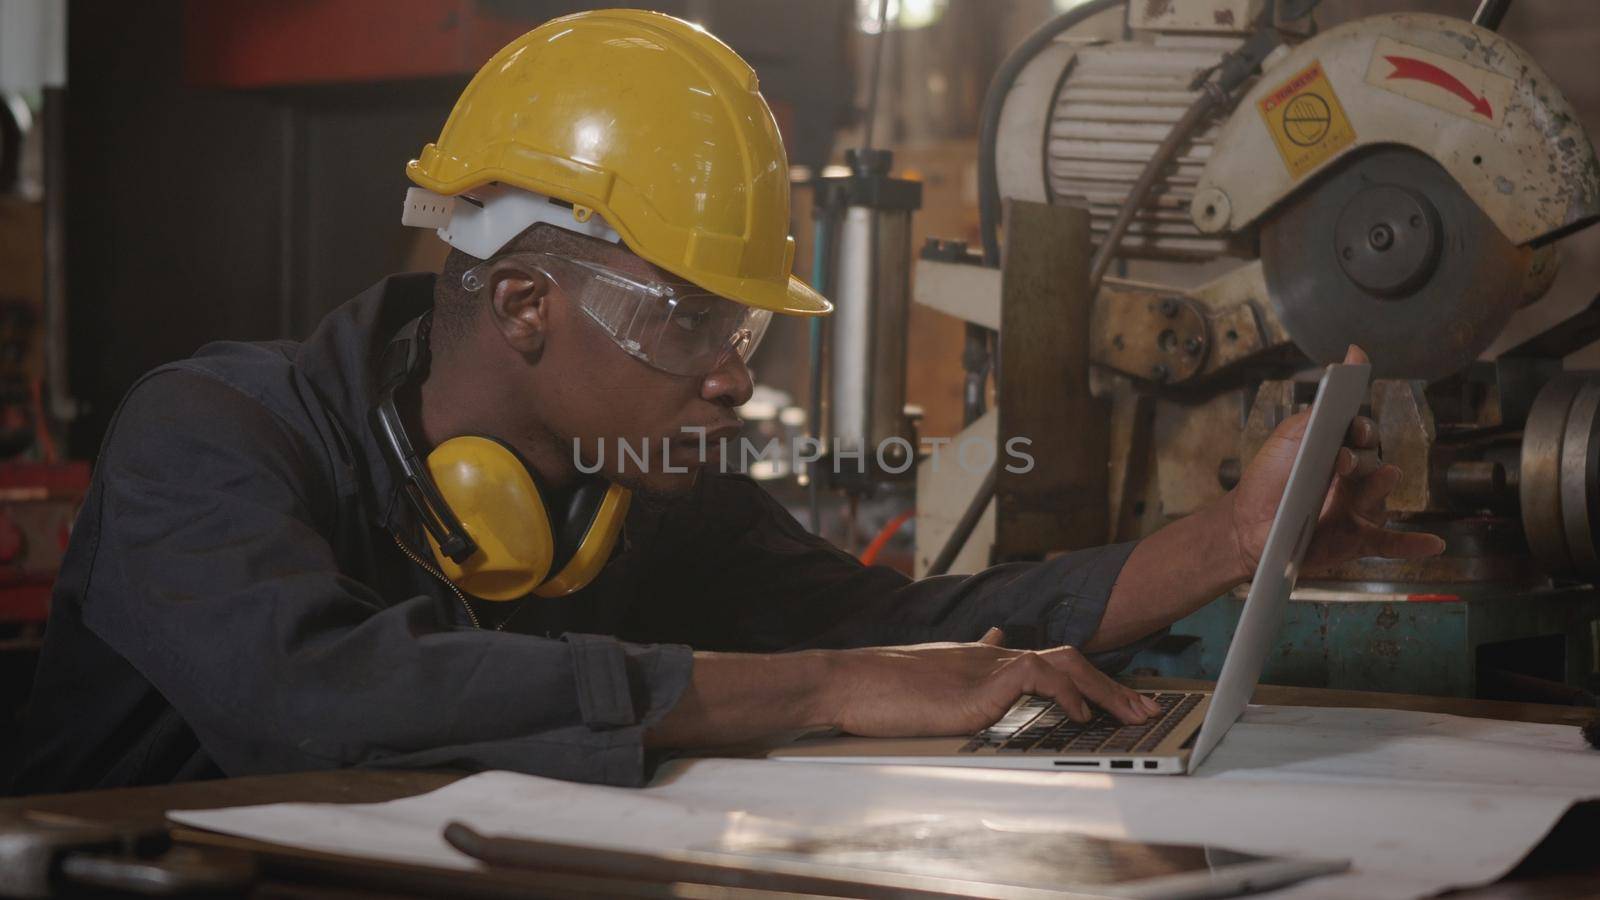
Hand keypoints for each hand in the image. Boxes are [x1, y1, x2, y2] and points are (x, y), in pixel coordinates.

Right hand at [824, 628, 1158, 737]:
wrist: (850, 682)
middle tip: (1142, 708)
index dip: (1084, 676)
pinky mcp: (980, 684)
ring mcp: (987, 667)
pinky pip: (1037, 675)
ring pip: (1063, 662)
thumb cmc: (880, 689)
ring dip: (1103, 688)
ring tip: (1128, 713)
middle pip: (1067, 657)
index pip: (1044, 657)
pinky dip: (1064, 692)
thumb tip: (987, 655)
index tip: (1111, 694)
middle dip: (1110, 684)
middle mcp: (991, 656)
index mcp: (981, 659)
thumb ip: (961, 675)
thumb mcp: (930, 682)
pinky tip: (1078, 713)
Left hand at [1225, 345, 1445, 577]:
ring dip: (1382, 486)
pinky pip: (1391, 543)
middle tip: (1342, 462)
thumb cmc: (1267, 481)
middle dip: (1362, 460)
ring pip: (1381, 497)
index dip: (1362, 430)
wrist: (1245, 526)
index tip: (1354, 428)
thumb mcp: (1289, 438)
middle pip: (1373, 463)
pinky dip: (1414, 544)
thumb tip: (1353, 355)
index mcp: (1338, 453)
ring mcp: (1357, 511)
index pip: (1363, 436)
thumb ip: (1321, 408)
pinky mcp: (1356, 540)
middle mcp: (1354, 481)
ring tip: (1382, 477)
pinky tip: (1435, 544)